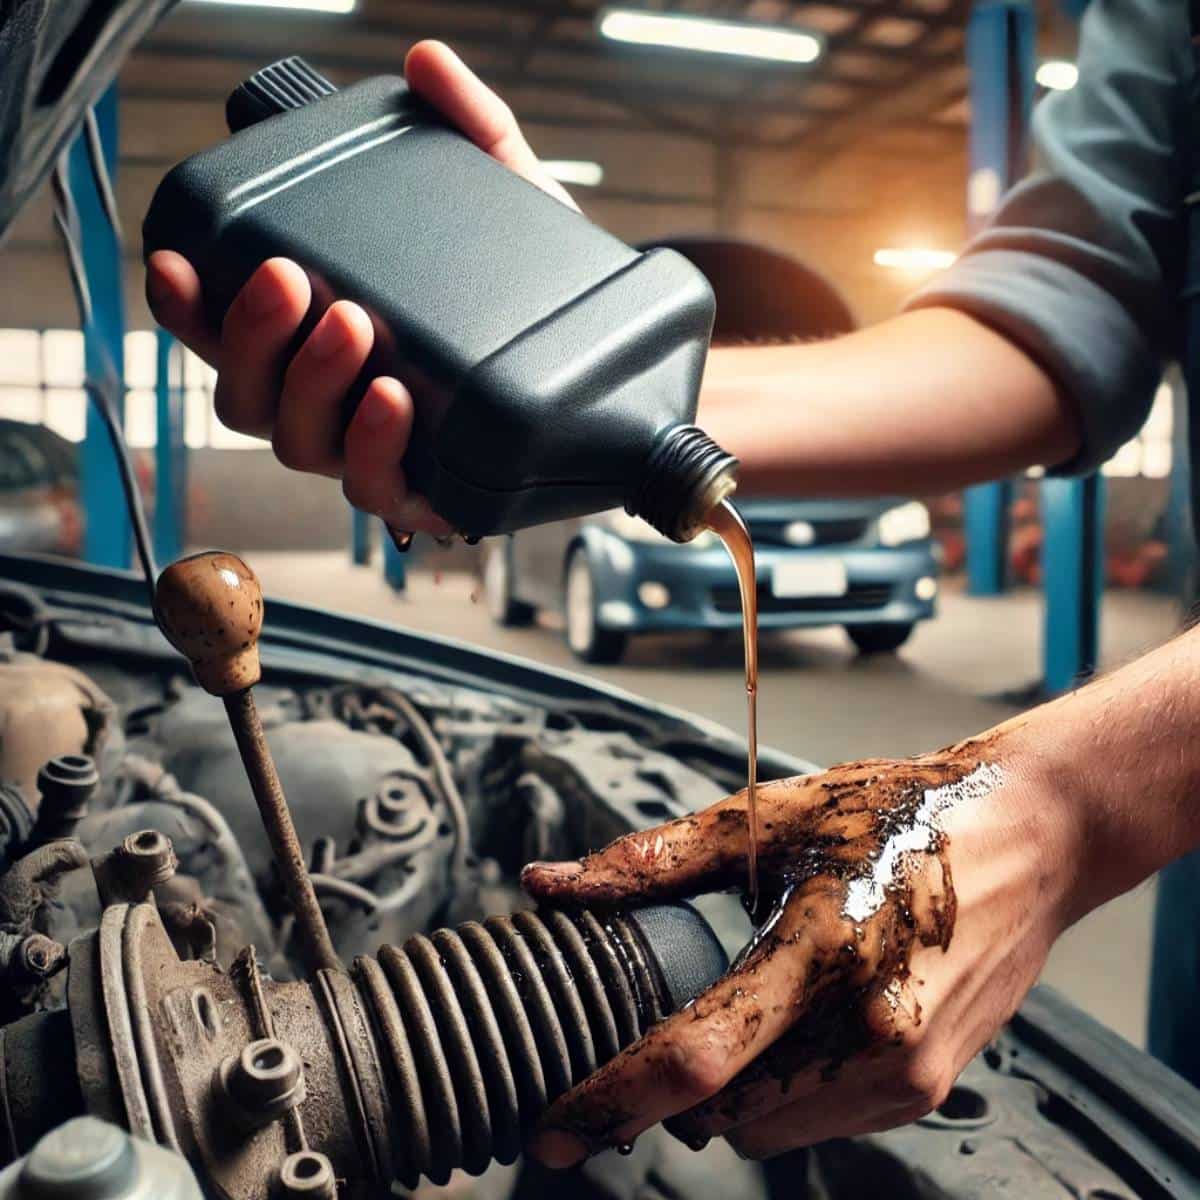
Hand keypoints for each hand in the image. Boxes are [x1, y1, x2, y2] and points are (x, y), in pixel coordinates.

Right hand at [145, 41, 574, 535]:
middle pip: (246, 393)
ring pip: (298, 441)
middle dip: (251, 337)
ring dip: (312, 383)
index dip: (188, 306)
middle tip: (290, 280)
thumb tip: (430, 62)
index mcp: (324, 339)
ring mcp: (377, 453)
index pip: (228, 332)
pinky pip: (374, 489)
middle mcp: (335, 402)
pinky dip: (374, 445)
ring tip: (354, 325)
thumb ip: (472, 134)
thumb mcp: (511, 210)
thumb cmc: (544, 302)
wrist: (627, 377)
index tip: (174, 260)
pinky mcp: (428, 495)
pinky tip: (394, 397)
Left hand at [521, 738, 1079, 1162]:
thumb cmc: (899, 814)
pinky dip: (784, 1092)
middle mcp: (873, 1031)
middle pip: (726, 1114)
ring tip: (736, 1016)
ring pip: (771, 1130)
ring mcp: (910, 1072)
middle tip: (648, 1042)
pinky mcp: (930, 1088)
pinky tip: (796, 1024)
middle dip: (668, 1096)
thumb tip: (551, 882)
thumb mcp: (771, 816)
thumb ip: (653, 860)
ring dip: (729, 1097)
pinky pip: (821, 1121)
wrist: (1028, 835)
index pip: (698, 1055)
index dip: (613, 1100)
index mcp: (823, 948)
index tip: (550, 1129)